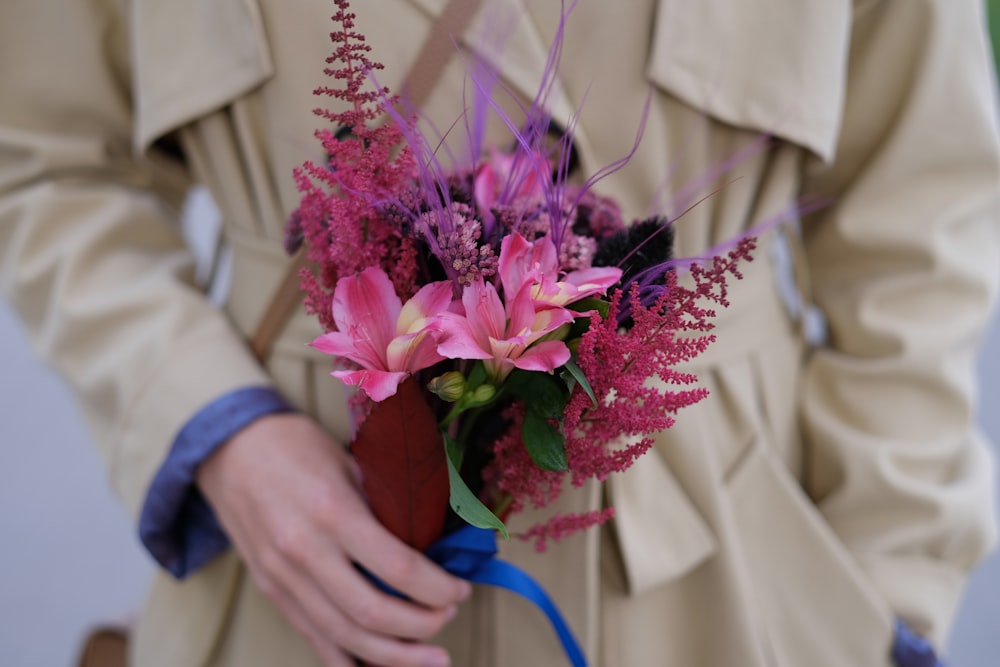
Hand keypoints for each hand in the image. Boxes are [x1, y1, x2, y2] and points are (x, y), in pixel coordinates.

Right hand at [197, 412, 469, 666]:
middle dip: (420, 626)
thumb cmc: (297, 446)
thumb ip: (385, 505)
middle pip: (370, 612)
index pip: (396, 567)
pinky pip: (312, 636)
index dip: (436, 587)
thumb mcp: (350, 462)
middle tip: (448, 618)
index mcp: (332, 512)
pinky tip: (378, 665)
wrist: (229, 448)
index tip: (460, 589)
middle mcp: (304, 551)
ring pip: (342, 636)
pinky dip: (347, 659)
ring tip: (429, 658)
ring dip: (392, 655)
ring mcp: (282, 576)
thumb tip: (431, 543)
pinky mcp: (271, 590)